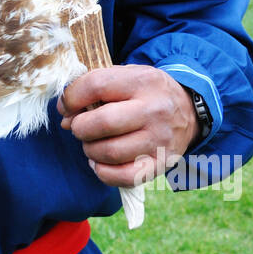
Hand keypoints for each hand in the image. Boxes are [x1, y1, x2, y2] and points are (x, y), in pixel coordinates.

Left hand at [57, 65, 198, 187]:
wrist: (188, 111)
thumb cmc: (145, 93)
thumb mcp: (126, 76)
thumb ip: (93, 88)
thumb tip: (64, 115)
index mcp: (142, 81)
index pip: (95, 86)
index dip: (71, 98)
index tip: (66, 106)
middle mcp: (154, 110)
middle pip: (102, 123)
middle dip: (79, 127)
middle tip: (79, 127)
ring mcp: (159, 140)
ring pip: (110, 152)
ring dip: (89, 150)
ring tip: (91, 143)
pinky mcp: (161, 164)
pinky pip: (124, 177)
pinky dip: (103, 172)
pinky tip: (99, 162)